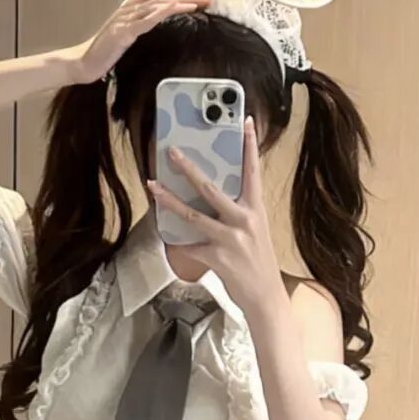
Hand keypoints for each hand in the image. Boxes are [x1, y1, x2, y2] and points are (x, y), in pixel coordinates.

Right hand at [65, 0, 209, 84]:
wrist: (83, 64)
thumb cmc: (103, 53)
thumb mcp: (124, 36)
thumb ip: (138, 27)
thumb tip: (155, 27)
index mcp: (127, 10)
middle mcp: (127, 10)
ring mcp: (125, 20)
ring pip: (157, 4)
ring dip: (181, 1)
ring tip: (199, 1)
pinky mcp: (124, 32)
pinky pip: (148, 19)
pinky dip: (165, 11)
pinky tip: (179, 8)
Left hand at [145, 117, 284, 315]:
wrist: (265, 297)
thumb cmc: (259, 263)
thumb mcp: (256, 231)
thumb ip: (239, 213)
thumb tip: (215, 198)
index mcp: (256, 210)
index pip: (253, 172)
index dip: (249, 146)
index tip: (246, 122)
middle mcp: (244, 220)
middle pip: (211, 188)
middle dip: (189, 168)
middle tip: (172, 152)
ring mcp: (230, 239)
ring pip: (192, 215)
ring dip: (169, 200)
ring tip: (152, 186)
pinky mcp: (217, 257)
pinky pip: (189, 246)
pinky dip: (177, 243)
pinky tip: (166, 236)